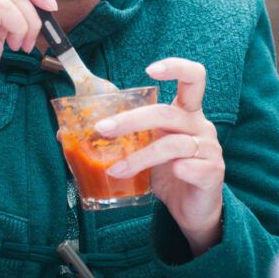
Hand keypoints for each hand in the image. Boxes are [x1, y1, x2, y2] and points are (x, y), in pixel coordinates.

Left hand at [95, 57, 223, 255]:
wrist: (194, 210)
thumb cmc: (168, 174)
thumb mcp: (143, 150)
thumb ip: (119, 138)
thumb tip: (65, 133)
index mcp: (186, 112)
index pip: (192, 78)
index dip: (175, 67)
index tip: (149, 70)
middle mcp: (200, 125)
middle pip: (167, 112)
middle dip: (131, 120)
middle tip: (102, 130)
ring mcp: (209, 149)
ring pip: (173, 144)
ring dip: (140, 157)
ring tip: (115, 170)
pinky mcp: (213, 173)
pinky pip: (192, 167)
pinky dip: (177, 170)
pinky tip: (167, 176)